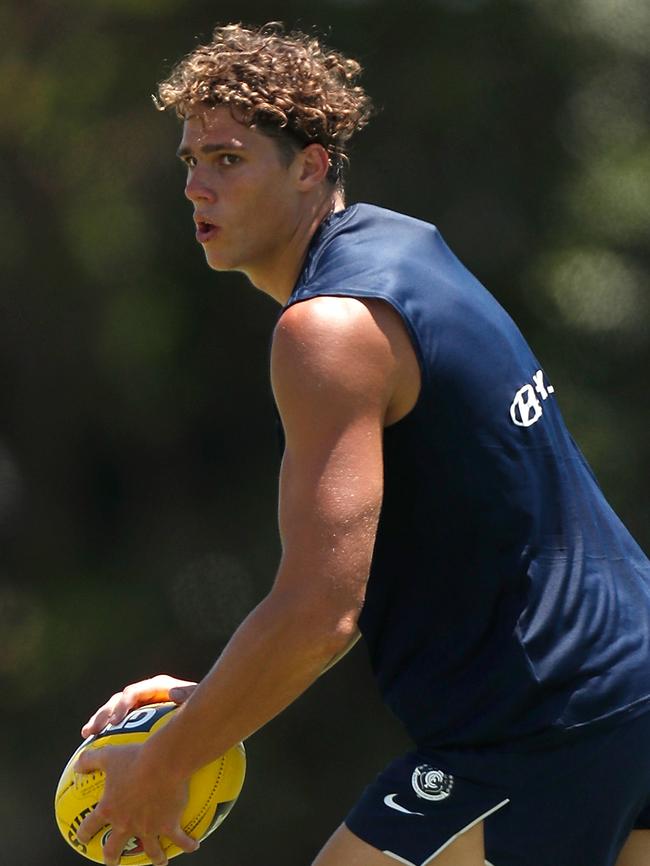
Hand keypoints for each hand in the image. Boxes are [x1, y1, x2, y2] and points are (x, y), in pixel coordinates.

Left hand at [74, 740, 197, 865]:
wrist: (163, 762)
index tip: (84, 838)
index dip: (84, 833)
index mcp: (110, 809)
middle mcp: (126, 823)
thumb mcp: (109, 755)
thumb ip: (90, 760)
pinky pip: (180, 839)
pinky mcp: (168, 825)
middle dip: (112, 856)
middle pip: (114, 848)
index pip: (90, 826)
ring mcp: (148, 827)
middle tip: (113, 859)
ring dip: (155, 857)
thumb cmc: (135, 757)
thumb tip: (77, 765)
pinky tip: (193, 845)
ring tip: (160, 860)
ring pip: (150, 850)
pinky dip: (187, 844)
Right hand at [81, 675, 196, 737]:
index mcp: (157, 688)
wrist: (207, 715)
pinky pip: (120, 726)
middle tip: (93, 730)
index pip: (134, 692)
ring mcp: (141, 706)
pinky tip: (95, 751)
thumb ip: (187, 696)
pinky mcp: (138, 719)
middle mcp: (146, 694)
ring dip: (99, 721)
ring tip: (87, 735)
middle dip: (104, 713)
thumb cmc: (204, 709)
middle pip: (119, 700)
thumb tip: (174, 694)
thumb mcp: (198, 700)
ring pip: (115, 711)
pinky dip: (107, 736)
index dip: (122, 704)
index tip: (115, 721)